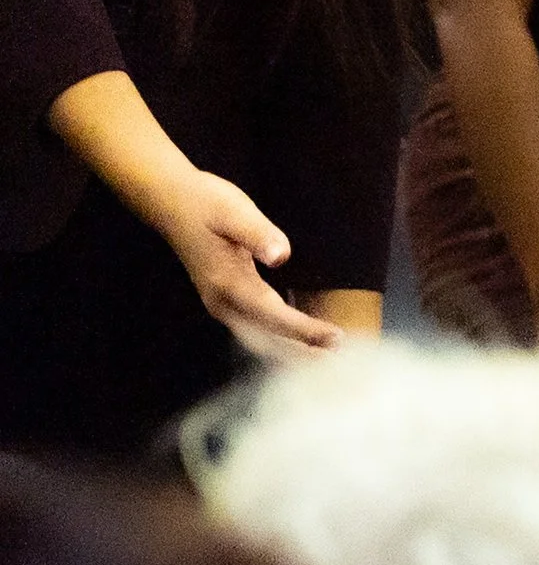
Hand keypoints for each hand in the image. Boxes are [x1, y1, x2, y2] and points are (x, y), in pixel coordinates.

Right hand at [144, 168, 343, 361]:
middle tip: (341, 362)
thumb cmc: (205, 203)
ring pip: (260, 341)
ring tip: (327, 360)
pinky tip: (305, 344)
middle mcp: (222, 302)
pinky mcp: (225, 302)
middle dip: (302, 353)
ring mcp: (220, 305)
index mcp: (228, 282)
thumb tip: (280, 255)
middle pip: (266, 340)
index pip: (273, 314)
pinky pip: (255, 332)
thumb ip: (257, 233)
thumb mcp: (233, 210)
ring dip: (292, 353)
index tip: (336, 338)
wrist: (170, 201)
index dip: (304, 330)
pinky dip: (280, 342)